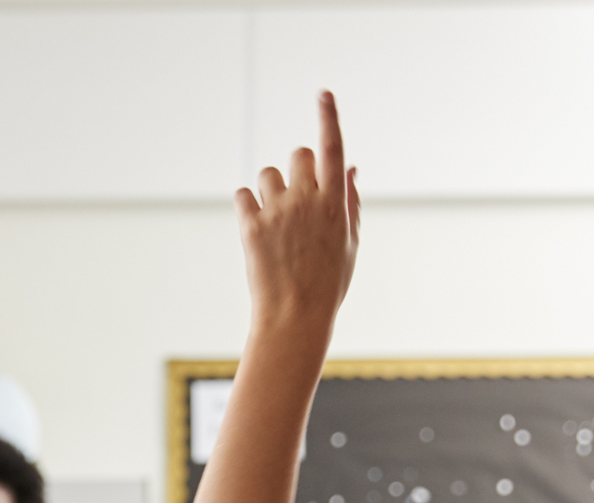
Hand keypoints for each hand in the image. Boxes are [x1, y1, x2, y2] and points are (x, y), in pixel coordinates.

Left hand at [236, 91, 359, 334]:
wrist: (295, 317)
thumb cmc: (328, 282)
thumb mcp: (348, 243)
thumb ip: (348, 201)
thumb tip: (350, 168)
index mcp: (336, 203)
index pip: (333, 149)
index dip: (328, 118)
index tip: (323, 94)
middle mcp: (307, 200)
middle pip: (298, 155)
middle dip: (297, 169)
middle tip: (297, 199)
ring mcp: (277, 211)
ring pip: (267, 174)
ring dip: (270, 189)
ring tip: (276, 221)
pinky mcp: (250, 225)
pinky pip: (243, 195)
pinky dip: (248, 206)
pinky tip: (257, 228)